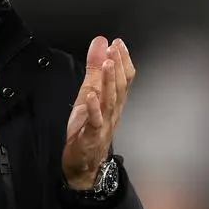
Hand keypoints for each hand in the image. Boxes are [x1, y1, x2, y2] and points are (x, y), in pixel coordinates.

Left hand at [62, 36, 134, 188]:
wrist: (83, 165)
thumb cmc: (87, 129)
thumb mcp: (88, 95)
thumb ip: (95, 70)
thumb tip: (101, 43)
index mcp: (113, 102)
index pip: (125, 79)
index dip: (123, 61)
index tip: (119, 43)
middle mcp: (112, 112)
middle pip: (120, 87)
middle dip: (118, 66)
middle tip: (115, 48)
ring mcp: (103, 124)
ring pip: (110, 101)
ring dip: (109, 81)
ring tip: (108, 63)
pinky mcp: (91, 136)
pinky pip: (95, 121)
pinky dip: (94, 108)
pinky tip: (91, 96)